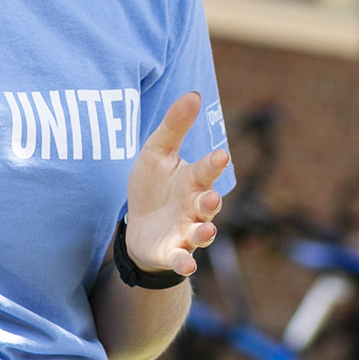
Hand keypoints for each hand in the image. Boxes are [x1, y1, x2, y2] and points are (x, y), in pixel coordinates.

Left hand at [123, 93, 230, 276]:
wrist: (137, 225)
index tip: (221, 155)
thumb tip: (194, 94)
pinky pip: (182, 259)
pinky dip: (185, 262)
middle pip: (209, 205)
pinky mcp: (172, 252)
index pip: (208, 170)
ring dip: (204, 234)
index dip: (214, 164)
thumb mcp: (157, 151)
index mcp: (194, 180)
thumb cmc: (153, 185)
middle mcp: (195, 207)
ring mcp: (186, 231)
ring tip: (205, 231)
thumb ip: (175, 126)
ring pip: (201, 234)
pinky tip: (188, 265)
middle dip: (211, 202)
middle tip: (209, 198)